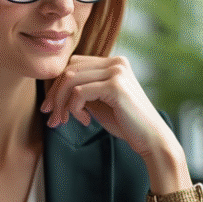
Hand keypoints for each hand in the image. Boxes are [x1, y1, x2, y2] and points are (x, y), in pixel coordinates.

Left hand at [41, 55, 192, 195]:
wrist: (150, 139)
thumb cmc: (125, 123)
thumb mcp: (99, 102)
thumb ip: (82, 91)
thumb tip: (54, 91)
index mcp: (113, 63)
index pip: (74, 65)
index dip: (57, 86)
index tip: (51, 109)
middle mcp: (116, 62)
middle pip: (69, 70)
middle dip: (55, 95)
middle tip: (52, 118)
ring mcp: (116, 72)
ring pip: (70, 80)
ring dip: (61, 104)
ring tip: (64, 121)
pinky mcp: (115, 86)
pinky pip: (79, 93)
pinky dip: (74, 109)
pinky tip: (85, 121)